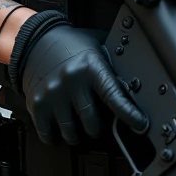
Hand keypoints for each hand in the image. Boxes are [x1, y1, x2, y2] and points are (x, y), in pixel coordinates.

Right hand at [13, 17, 147, 144]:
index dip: (129, 113)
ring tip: (77, 124)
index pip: (114, 96)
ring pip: (71, 133)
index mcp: (91, 67)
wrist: (36, 39)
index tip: (140, 124)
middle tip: (95, 121)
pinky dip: (55, 136)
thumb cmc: (70, 44)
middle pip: (92, 122)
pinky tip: (59, 126)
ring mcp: (53, 94)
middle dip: (96, 127)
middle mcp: (72, 81)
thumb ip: (113, 62)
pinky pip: (48, 134)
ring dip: (76, 134)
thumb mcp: (96, 46)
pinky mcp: (37, 104)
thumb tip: (137, 79)